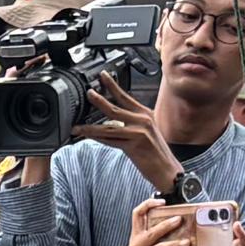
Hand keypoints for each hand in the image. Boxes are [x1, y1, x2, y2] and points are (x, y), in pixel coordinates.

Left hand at [76, 75, 182, 196]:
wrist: (167, 169)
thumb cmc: (156, 153)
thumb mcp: (147, 131)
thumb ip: (132, 123)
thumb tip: (112, 120)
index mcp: (146, 114)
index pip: (126, 97)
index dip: (113, 85)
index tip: (103, 75)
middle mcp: (142, 120)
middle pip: (115, 107)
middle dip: (99, 100)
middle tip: (88, 93)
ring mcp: (138, 132)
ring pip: (108, 126)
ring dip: (90, 127)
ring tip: (77, 125)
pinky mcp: (134, 145)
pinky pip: (110, 140)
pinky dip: (96, 138)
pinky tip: (86, 136)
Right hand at [123, 193, 204, 245]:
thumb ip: (164, 237)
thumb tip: (187, 223)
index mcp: (136, 237)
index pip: (137, 215)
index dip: (148, 205)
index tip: (163, 201)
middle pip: (150, 232)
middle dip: (166, 225)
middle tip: (180, 220)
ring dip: (175, 245)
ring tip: (188, 243)